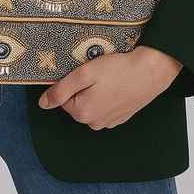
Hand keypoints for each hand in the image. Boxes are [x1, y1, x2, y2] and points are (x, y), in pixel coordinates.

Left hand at [37, 46, 183, 128]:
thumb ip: (61, 90)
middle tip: (97, 73)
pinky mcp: (121, 117)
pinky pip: (106, 107)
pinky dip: (108, 96)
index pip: (63, 97)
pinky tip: (117, 85)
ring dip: (96, 92)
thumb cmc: (118, 70)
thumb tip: (43, 104)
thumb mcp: (84, 74)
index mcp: (82, 113)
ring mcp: (109, 122)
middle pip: (77, 102)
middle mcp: (94, 123)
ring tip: (109, 78)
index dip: (72, 81)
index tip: (85, 71)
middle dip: (83, 87)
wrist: (150, 71)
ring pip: (92, 104)